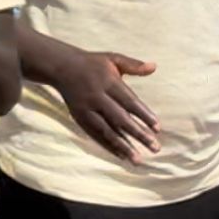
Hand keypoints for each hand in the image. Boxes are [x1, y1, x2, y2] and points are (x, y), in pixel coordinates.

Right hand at [53, 48, 159, 162]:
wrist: (61, 67)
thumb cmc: (92, 63)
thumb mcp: (112, 58)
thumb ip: (133, 65)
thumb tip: (154, 66)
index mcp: (107, 82)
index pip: (129, 101)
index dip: (143, 115)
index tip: (158, 128)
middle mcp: (97, 96)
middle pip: (120, 118)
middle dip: (138, 134)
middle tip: (155, 147)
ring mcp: (86, 109)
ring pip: (106, 130)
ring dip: (123, 146)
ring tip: (138, 159)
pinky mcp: (79, 117)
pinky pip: (94, 134)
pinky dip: (108, 145)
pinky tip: (121, 155)